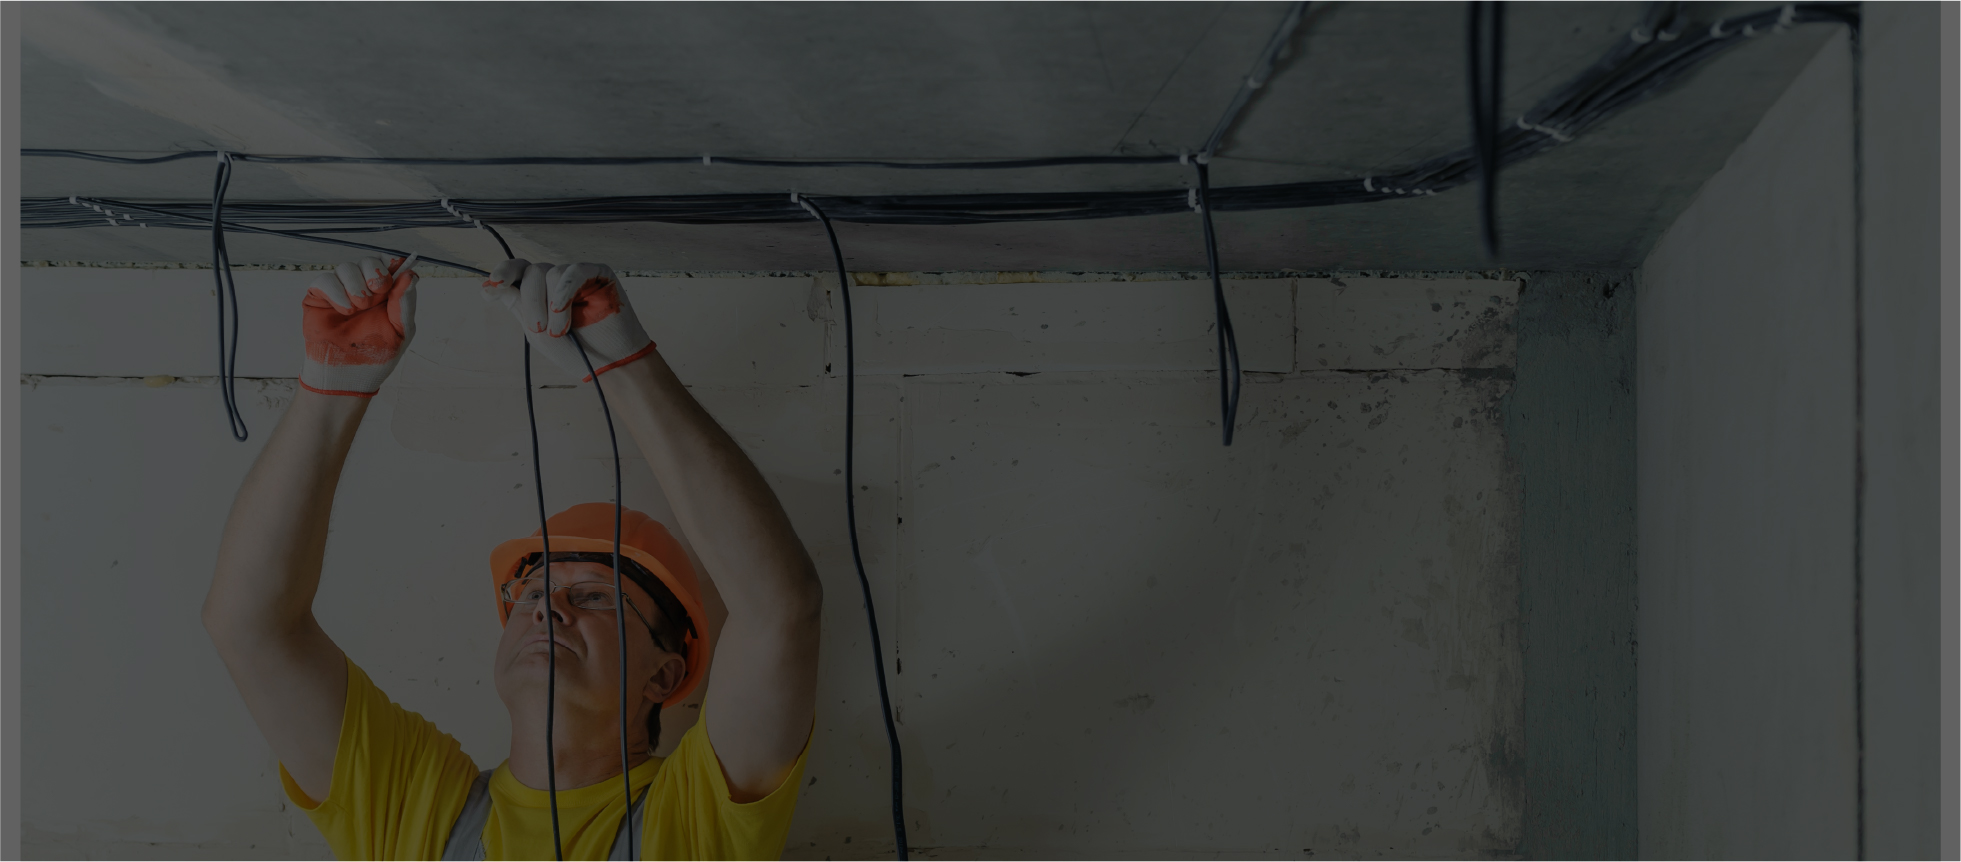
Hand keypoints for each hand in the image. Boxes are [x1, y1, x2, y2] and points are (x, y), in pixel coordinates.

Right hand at [299, 257, 417, 396]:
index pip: (389, 263)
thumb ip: (405, 303)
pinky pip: (324, 280)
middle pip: (369, 260)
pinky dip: (336, 291)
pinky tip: (345, 310)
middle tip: (377, 294)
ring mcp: (340, 291)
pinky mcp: (318, 298)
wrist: (349, 376)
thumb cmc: (377, 355)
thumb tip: (410, 275)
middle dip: (375, 273)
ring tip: (359, 309)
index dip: (391, 264)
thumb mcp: (401, 330)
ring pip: (346, 267)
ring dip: (356, 285)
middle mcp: (364, 288)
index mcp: (386, 293)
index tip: (393, 278)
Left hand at [481, 260, 655, 380]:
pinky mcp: (597, 273)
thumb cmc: (577, 351)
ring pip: (550, 272)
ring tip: (561, 330)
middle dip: (531, 301)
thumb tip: (494, 284)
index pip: (516, 272)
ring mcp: (575, 276)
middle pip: (530, 273)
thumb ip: (519, 305)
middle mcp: (554, 281)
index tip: (489, 289)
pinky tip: (564, 310)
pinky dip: (564, 291)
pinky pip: (572, 271)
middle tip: (540, 328)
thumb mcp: (537, 332)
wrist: (611, 363)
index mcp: (538, 293)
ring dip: (551, 306)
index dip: (501, 274)